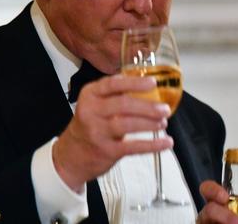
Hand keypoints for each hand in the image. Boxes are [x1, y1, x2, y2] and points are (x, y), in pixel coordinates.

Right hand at [52, 75, 172, 190]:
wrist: (71, 155)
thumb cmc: (91, 124)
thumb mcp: (96, 104)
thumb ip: (116, 94)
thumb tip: (150, 85)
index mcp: (90, 95)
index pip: (112, 84)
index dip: (134, 83)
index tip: (153, 82)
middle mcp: (91, 112)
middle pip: (123, 105)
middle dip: (147, 106)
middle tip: (165, 109)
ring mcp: (97, 132)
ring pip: (127, 125)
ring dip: (149, 123)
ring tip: (163, 123)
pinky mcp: (106, 150)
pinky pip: (132, 147)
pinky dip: (152, 145)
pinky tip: (166, 142)